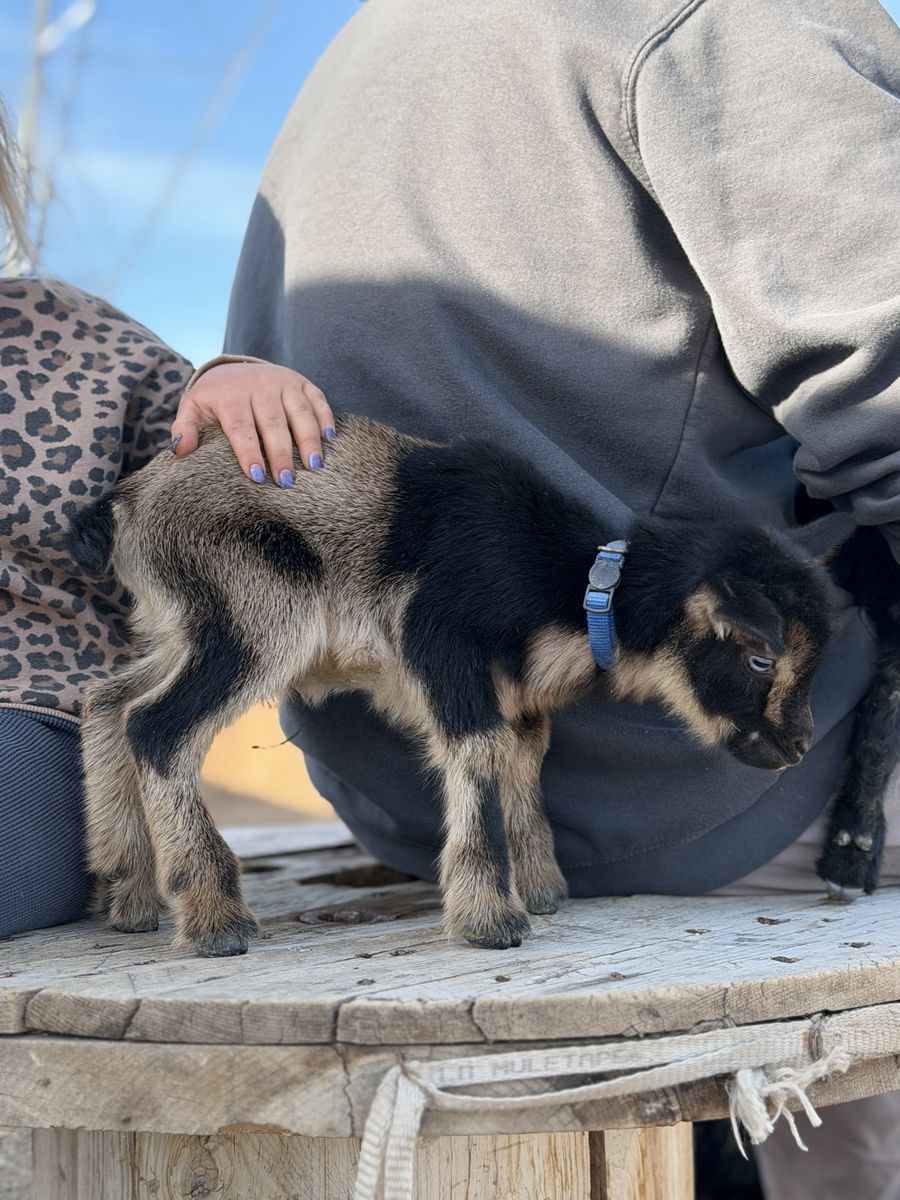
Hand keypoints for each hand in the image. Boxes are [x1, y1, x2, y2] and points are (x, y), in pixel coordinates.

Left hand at [170, 361, 334, 485]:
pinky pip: (318, 399)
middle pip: (273, 422)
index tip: (257, 477)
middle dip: (282, 453)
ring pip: (300, 411)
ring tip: (314, 466)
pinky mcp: (302, 382)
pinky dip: (325, 418)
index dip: (249, 451)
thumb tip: (181, 450)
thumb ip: (185, 428)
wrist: (234, 368)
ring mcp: (283, 382)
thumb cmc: (214, 399)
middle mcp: (259, 386)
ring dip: (309, 439)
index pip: (241, 426)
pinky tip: (329, 439)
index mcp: (231, 395)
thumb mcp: (193, 409)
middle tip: (287, 481)